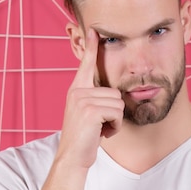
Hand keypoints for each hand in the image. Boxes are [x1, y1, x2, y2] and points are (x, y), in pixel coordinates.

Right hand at [57, 29, 124, 167]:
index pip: (86, 65)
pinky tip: (102, 134)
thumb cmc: (84, 139)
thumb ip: (95, 100)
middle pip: (115, 92)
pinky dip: (115, 127)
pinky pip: (117, 113)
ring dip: (115, 121)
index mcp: (76, 90)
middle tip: (99, 126)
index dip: (91, 48)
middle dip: (114, 113)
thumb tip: (115, 95)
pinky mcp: (90, 110)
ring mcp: (82, 100)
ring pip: (118, 103)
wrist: (72, 158)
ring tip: (100, 130)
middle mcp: (77, 92)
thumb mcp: (87, 115)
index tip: (94, 31)